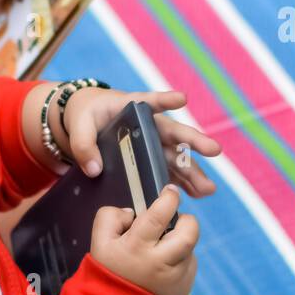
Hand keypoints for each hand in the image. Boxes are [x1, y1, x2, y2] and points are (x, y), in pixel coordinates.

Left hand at [59, 87, 220, 196]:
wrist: (84, 122)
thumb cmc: (85, 116)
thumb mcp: (79, 126)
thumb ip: (83, 145)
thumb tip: (94, 169)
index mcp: (132, 107)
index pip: (149, 100)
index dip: (164, 100)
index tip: (181, 99)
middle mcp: (148, 125)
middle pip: (172, 133)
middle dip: (194, 142)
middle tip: (214, 150)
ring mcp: (151, 143)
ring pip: (174, 157)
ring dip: (191, 172)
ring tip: (207, 189)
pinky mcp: (149, 160)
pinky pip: (166, 171)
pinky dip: (178, 183)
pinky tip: (193, 196)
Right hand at [89, 185, 197, 294]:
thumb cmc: (108, 272)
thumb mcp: (99, 242)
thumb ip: (110, 217)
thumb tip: (133, 211)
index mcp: (137, 247)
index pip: (159, 215)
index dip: (169, 198)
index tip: (170, 191)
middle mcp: (161, 262)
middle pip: (190, 233)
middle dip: (187, 220)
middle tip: (176, 220)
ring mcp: (176, 277)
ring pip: (190, 248)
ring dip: (180, 242)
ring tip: (162, 248)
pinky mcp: (185, 287)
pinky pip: (189, 264)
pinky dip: (180, 259)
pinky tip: (163, 267)